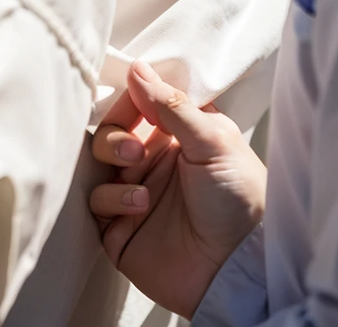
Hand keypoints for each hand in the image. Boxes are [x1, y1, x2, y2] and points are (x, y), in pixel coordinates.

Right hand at [88, 60, 266, 319]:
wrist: (239, 269)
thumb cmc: (240, 202)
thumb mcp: (215, 142)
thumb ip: (172, 105)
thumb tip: (137, 68)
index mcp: (178, 135)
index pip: (141, 102)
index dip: (133, 96)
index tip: (134, 93)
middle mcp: (153, 160)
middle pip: (111, 127)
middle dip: (116, 130)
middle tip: (135, 147)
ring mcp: (134, 192)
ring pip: (98, 159)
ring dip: (111, 156)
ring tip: (137, 170)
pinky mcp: (120, 227)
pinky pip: (97, 200)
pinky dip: (112, 197)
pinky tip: (140, 205)